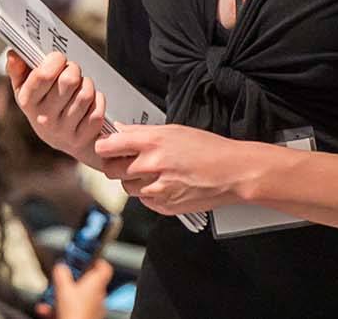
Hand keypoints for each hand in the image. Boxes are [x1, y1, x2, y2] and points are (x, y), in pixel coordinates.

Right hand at [7, 52, 113, 170]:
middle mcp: (44, 119)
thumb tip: (12, 54)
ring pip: (86, 94)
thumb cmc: (43, 103)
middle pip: (69, 81)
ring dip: (87, 84)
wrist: (59, 137)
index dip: (55, 60)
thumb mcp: (26, 87)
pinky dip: (97, 101)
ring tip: (80, 87)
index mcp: (28, 102)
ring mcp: (63, 131)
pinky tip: (89, 102)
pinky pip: (97, 111)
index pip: (43, 75)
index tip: (58, 58)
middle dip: (74, 69)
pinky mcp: (81, 139)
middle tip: (71, 72)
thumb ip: (18, 68)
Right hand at [33, 259, 114, 318]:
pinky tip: (47, 311)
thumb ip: (61, 273)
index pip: (104, 268)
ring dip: (63, 296)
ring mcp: (93, 309)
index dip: (96, 261)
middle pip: (88, 283)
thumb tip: (61, 267)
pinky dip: (60, 309)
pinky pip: (73, 310)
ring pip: (77, 298)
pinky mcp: (87, 318)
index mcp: (96, 284)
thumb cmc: (73, 313)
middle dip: (72, 281)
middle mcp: (98, 296)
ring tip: (49, 299)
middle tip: (61, 280)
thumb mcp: (62, 288)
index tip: (86, 259)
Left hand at [93, 123, 264, 215]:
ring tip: (155, 172)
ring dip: (134, 181)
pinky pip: (143, 200)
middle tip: (129, 161)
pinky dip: (149, 194)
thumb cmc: (208, 149)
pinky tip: (166, 184)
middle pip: (111, 170)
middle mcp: (151, 165)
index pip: (107, 146)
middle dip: (116, 166)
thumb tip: (119, 131)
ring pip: (126, 187)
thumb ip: (141, 132)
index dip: (105, 147)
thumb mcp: (173, 130)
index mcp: (151, 142)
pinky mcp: (163, 206)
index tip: (107, 148)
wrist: (232, 173)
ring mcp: (157, 188)